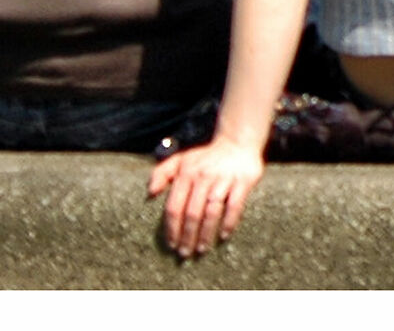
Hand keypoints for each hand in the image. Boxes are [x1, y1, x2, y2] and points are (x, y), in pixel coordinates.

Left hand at [148, 137, 265, 258]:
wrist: (238, 140)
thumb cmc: (206, 157)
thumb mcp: (182, 160)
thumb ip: (162, 173)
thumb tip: (150, 193)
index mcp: (186, 173)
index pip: (175, 206)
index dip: (171, 228)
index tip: (171, 244)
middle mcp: (204, 176)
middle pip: (192, 213)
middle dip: (187, 236)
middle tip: (184, 254)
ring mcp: (224, 179)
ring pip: (212, 211)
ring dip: (205, 233)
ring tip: (201, 249)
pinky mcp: (243, 181)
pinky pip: (235, 205)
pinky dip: (229, 222)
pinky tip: (223, 236)